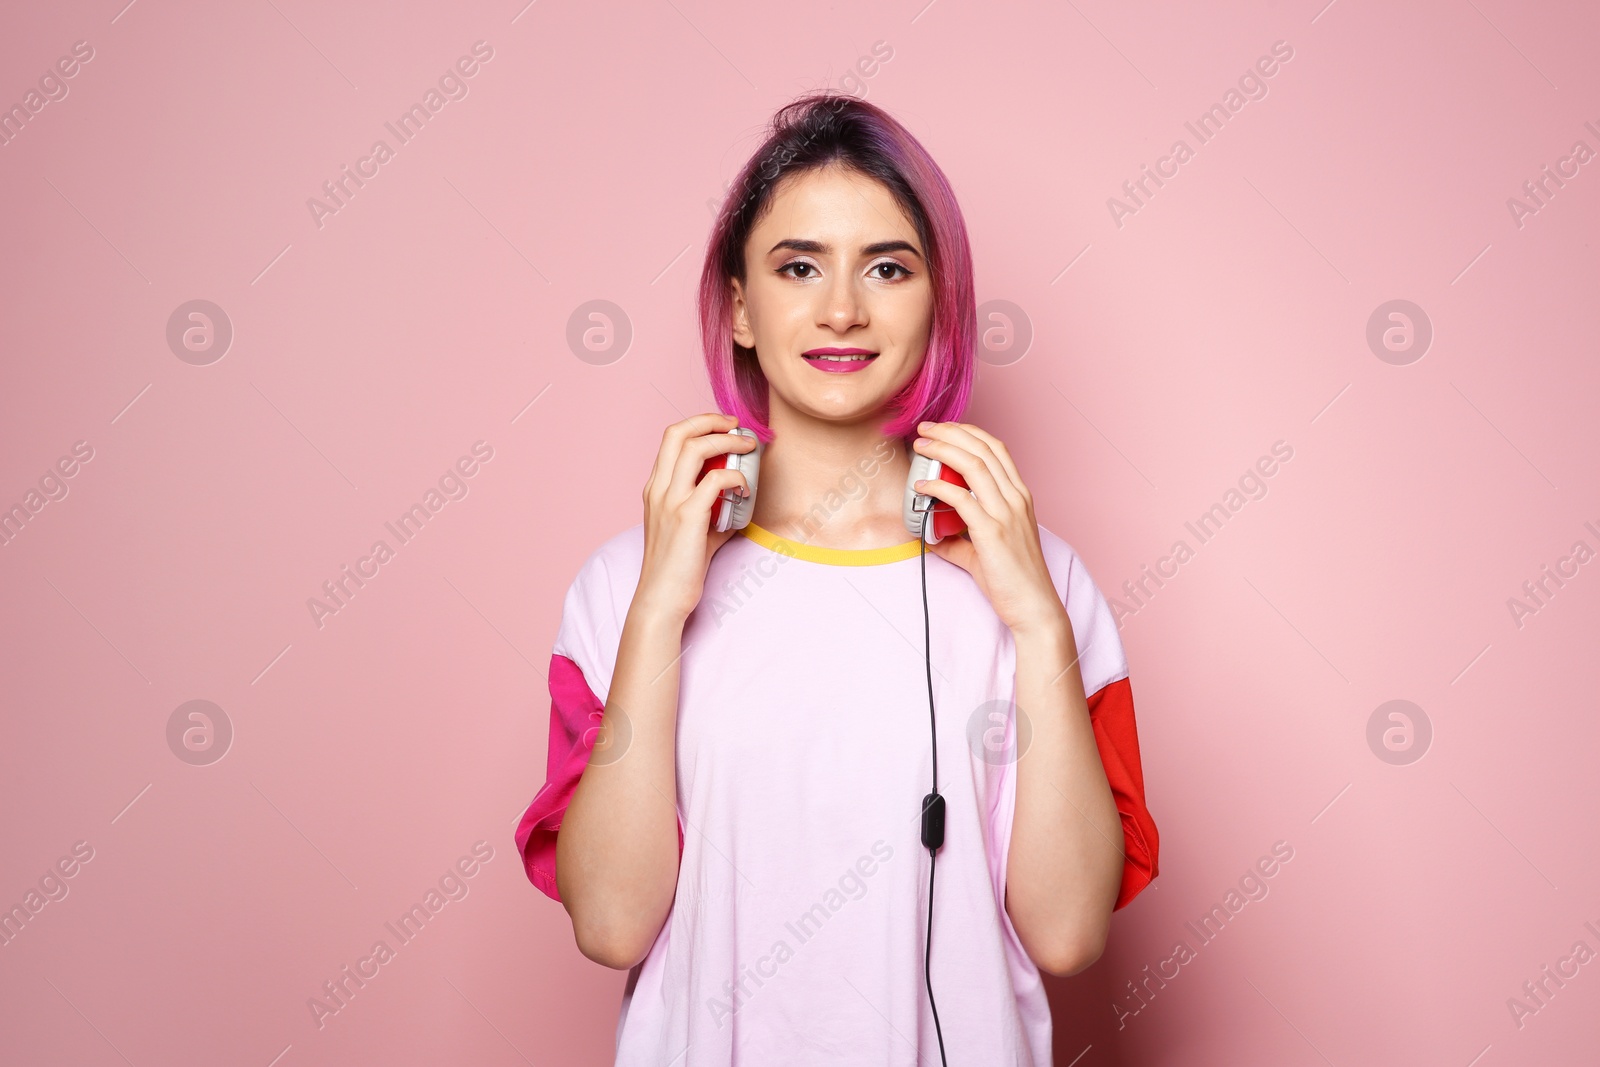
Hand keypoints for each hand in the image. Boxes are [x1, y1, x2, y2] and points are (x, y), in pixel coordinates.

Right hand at [634, 413, 757, 622]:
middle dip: (712, 420)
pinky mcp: (687, 516)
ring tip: (748, 448)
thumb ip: (710, 511)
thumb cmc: (678, 569)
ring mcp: (670, 501)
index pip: (672, 438)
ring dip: (728, 442)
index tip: (725, 427)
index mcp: (655, 488)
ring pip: (696, 448)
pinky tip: (745, 490)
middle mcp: (658, 489)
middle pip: (679, 432)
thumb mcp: (692, 531)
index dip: (700, 424)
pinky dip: (735, 477)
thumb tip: (738, 502)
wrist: (662, 599)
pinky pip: (715, 480)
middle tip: (738, 426)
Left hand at [911, 421, 1069, 636]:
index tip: (943, 429)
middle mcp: (1015, 498)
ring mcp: (1006, 512)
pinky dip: (938, 487)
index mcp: (1019, 496)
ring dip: (943, 450)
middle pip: (982, 449)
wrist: (1032, 605)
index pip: (996, 449)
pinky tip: (922, 487)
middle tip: (925, 429)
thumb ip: (958, 539)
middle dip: (951, 432)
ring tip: (920, 446)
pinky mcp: (992, 531)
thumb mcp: (985, 550)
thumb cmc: (1013, 578)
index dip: (968, 432)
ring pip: (973, 465)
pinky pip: (961, 498)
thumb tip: (931, 535)